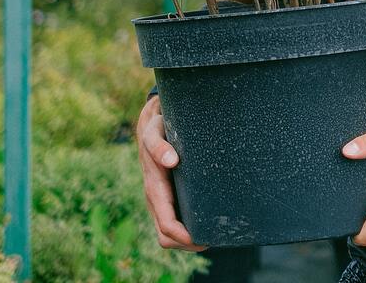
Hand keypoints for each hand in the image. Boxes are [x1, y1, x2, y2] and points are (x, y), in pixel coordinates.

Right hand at [137, 94, 208, 251]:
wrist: (152, 122)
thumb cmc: (157, 128)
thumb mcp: (155, 132)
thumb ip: (158, 145)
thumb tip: (171, 161)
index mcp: (154, 188)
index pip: (166, 224)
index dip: (183, 236)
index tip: (203, 239)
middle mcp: (156, 197)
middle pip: (167, 235)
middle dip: (187, 243)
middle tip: (213, 239)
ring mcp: (161, 198)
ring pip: (169, 232)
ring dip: (187, 240)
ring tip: (212, 235)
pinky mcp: (168, 193)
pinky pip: (174, 218)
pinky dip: (188, 227)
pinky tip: (206, 221)